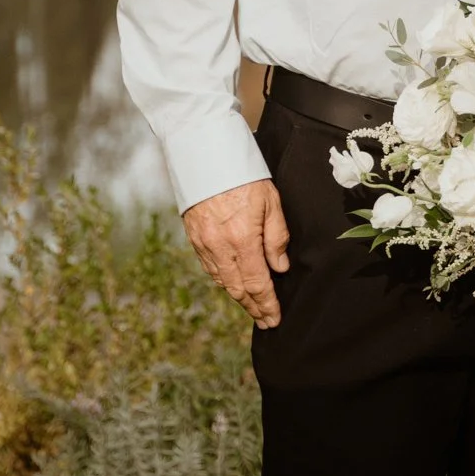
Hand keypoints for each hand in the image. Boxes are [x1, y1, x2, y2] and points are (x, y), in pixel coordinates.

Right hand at [182, 177, 290, 327]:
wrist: (205, 154)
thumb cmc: (245, 175)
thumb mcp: (271, 201)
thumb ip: (276, 237)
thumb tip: (280, 268)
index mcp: (242, 240)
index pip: (257, 284)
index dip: (266, 304)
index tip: (274, 319)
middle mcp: (220, 247)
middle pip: (237, 289)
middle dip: (253, 307)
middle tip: (266, 321)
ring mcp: (204, 243)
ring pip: (222, 281)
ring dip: (238, 297)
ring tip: (252, 307)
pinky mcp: (194, 237)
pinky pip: (209, 268)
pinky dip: (223, 280)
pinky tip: (232, 284)